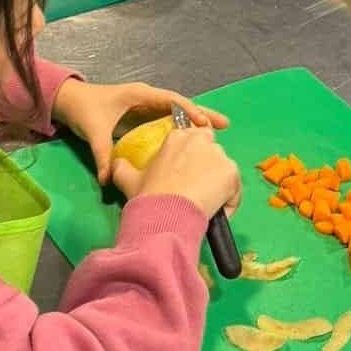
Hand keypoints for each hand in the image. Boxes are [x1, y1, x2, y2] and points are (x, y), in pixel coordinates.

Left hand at [53, 78, 231, 185]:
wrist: (71, 102)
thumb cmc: (85, 110)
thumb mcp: (95, 131)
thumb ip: (102, 155)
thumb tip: (108, 180)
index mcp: (140, 95)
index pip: (171, 100)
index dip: (189, 110)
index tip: (205, 122)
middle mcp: (148, 98)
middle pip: (181, 105)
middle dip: (202, 114)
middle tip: (225, 124)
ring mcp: (147, 106)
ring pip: (177, 112)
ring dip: (196, 120)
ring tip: (217, 133)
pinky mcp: (145, 115)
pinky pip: (169, 120)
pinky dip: (183, 127)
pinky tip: (194, 141)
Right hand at [118, 121, 241, 222]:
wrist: (166, 215)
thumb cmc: (148, 196)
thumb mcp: (128, 179)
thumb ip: (122, 167)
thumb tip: (116, 164)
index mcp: (177, 136)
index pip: (194, 138)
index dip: (193, 158)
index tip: (188, 175)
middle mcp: (201, 139)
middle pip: (211, 152)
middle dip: (207, 170)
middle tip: (195, 191)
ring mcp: (219, 155)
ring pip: (224, 171)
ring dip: (218, 186)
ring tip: (204, 205)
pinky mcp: (232, 172)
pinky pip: (234, 190)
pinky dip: (228, 203)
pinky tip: (215, 213)